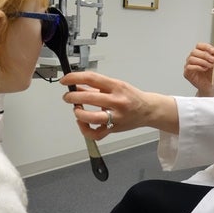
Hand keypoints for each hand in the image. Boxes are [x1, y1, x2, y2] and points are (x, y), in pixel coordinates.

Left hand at [60, 71, 178, 139]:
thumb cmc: (131, 97)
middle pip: (89, 98)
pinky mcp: (114, 128)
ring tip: (76, 110)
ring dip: (79, 114)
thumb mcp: (115, 86)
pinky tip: (83, 123)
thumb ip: (96, 87)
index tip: (65, 80)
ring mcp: (116, 116)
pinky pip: (96, 133)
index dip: (75, 78)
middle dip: (73, 97)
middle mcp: (117, 101)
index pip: (92, 78)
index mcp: (116, 86)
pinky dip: (86, 130)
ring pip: (92, 118)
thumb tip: (76, 87)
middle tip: (68, 97)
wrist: (148, 110)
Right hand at [183, 43, 213, 95]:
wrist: (210, 85)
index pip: (199, 46)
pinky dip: (198, 67)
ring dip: (202, 61)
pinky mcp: (186, 72)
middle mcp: (192, 58)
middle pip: (194, 51)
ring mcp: (188, 65)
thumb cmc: (212, 75)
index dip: (206, 47)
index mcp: (199, 54)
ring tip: (209, 66)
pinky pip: (189, 67)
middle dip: (205, 55)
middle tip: (212, 60)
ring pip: (191, 58)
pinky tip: (204, 69)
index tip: (213, 51)